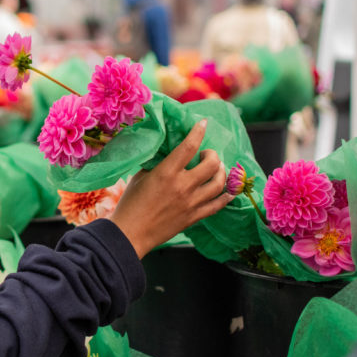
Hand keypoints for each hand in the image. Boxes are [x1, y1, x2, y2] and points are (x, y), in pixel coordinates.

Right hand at [109, 119, 232, 257]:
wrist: (130, 233)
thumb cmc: (130, 204)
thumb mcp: (140, 177)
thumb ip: (158, 165)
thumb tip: (170, 156)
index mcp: (166, 172)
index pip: (189, 146)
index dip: (199, 132)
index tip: (204, 123)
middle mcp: (182, 186)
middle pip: (211, 164)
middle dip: (212, 154)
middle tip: (206, 154)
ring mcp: (191, 203)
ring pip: (219, 183)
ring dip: (221, 172)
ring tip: (216, 169)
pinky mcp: (194, 217)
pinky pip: (218, 205)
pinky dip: (226, 196)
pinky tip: (227, 191)